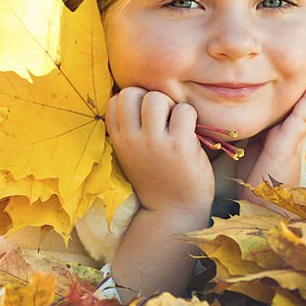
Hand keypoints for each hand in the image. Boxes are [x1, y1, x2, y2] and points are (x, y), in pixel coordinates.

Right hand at [106, 87, 215, 214]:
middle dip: (151, 98)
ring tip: (177, 125)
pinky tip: (191, 134)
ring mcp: (154, 143)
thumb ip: (131, 130)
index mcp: (119, 140)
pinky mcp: (179, 146)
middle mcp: (132, 140)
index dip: (134, 100)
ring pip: (156, 98)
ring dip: (171, 106)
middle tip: (164, 118)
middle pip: (133, 92)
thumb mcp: (132, 155)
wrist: (174, 212)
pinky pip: (184, 110)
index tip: (146, 116)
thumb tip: (140, 95)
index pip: (114, 100)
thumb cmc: (158, 179)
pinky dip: (190, 116)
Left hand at [234, 53, 305, 196]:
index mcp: (282, 132)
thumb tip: (235, 118)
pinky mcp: (289, 144)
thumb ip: (247, 133)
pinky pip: (302, 116)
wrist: (261, 209)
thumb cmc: (253, 184)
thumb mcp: (248, 149)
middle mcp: (292, 132)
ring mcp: (293, 138)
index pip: (295, 101)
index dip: (303, 82)